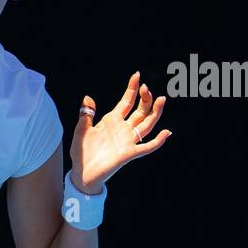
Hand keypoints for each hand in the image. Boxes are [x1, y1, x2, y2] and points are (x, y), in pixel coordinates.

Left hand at [70, 71, 170, 193]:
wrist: (81, 172)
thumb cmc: (81, 152)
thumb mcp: (82, 130)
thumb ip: (86, 114)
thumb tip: (88, 97)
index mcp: (111, 121)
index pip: (126, 102)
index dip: (132, 89)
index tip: (137, 75)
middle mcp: (122, 129)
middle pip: (140, 111)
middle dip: (144, 98)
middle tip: (146, 87)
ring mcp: (127, 141)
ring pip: (146, 124)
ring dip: (155, 113)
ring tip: (161, 99)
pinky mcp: (129, 153)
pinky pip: (147, 147)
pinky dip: (158, 141)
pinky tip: (167, 132)